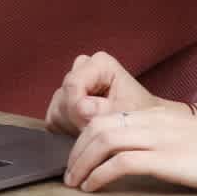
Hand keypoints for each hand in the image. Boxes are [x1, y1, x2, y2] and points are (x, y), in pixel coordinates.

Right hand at [44, 51, 159, 135]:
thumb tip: (82, 109)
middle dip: (77, 118)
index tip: (93, 124)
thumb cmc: (138, 116)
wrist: (143, 128)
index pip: (73, 84)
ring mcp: (70, 86)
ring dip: (73, 126)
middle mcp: (82, 69)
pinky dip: (68, 130)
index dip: (79, 107)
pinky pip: (53, 120)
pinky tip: (85, 131)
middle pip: (63, 97)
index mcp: (99, 63)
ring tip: (94, 131)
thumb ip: (102, 111)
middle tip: (96, 130)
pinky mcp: (62, 104)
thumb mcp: (126, 114)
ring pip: (57, 110)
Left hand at [63, 107, 196, 194]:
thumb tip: (143, 159)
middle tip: (70, 175)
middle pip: (98, 127)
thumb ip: (165, 143)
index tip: (79, 160)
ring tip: (76, 183)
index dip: (85, 139)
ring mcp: (161, 138)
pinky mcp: (168, 159)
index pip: (108, 118)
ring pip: (103, 140)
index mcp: (159, 115)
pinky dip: (99, 175)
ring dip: (82, 163)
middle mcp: (155, 121)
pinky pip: (120, 162)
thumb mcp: (190, 141)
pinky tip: (94, 188)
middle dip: (76, 151)